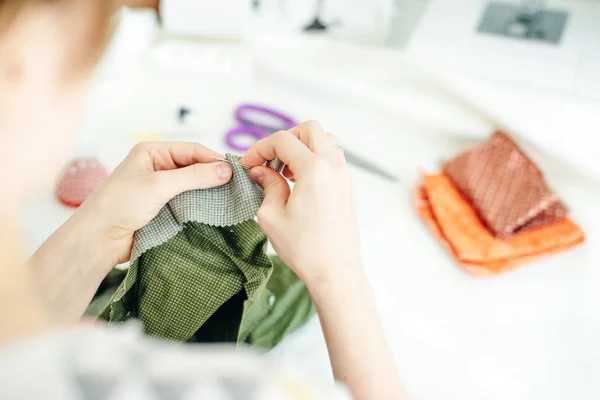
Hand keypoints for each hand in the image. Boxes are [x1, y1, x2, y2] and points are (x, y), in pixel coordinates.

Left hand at [81, 142, 231, 263]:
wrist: (99, 238)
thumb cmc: (121, 204)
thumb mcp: (160, 185)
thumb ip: (194, 176)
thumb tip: (226, 170)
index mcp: (152, 152)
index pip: (191, 150)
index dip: (213, 159)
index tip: (235, 171)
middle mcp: (157, 167)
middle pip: (193, 167)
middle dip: (213, 176)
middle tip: (236, 186)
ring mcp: (160, 188)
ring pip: (192, 186)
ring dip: (208, 192)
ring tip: (229, 199)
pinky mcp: (162, 208)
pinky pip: (187, 202)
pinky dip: (200, 205)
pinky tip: (214, 210)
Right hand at [241, 121, 362, 290]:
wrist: (335, 271)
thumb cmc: (305, 249)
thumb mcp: (271, 216)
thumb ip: (266, 186)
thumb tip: (260, 171)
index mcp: (314, 170)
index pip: (283, 140)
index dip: (259, 149)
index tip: (248, 165)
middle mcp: (333, 166)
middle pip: (308, 129)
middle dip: (284, 139)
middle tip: (269, 161)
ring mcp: (344, 175)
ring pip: (324, 140)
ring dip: (301, 147)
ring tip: (284, 171)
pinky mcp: (347, 186)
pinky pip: (331, 158)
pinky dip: (313, 159)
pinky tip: (299, 182)